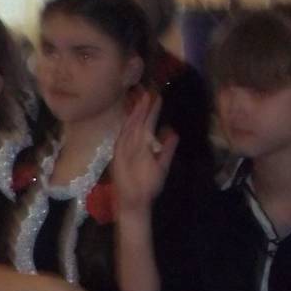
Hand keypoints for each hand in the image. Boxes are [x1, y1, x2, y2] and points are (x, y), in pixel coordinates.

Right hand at [111, 92, 177, 215]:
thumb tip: (171, 132)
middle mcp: (132, 143)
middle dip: (142, 105)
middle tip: (148, 88)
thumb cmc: (147, 185)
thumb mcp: (162, 164)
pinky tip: (133, 117)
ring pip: (131, 126)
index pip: (146, 123)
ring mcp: (125, 148)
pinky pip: (124, 138)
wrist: (136, 201)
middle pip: (137, 121)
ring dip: (136, 112)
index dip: (151, 110)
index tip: (156, 95)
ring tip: (143, 97)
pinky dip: (128, 128)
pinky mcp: (119, 155)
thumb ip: (167, 149)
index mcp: (141, 145)